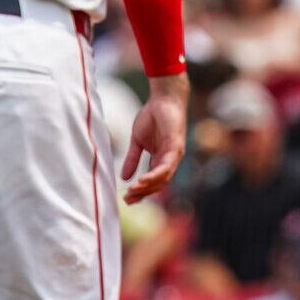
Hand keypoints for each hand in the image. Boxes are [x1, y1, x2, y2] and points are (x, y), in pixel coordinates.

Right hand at [122, 73, 188, 204]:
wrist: (163, 99)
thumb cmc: (152, 117)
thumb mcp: (137, 141)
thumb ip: (132, 158)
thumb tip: (123, 178)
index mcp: (161, 160)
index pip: (152, 182)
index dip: (140, 192)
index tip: (126, 199)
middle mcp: (170, 160)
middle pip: (158, 184)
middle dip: (142, 193)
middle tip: (127, 200)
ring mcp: (174, 155)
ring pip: (163, 178)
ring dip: (147, 187)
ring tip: (132, 191)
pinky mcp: (176, 147)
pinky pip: (167, 166)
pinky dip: (155, 175)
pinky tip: (143, 180)